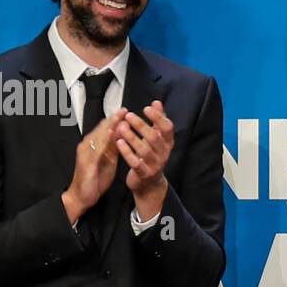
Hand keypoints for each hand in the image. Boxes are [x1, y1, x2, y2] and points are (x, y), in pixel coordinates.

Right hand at [62, 110, 122, 223]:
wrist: (82, 196)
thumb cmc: (95, 179)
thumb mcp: (108, 161)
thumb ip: (113, 148)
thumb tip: (123, 136)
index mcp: (93, 146)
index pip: (104, 130)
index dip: (114, 120)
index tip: (125, 112)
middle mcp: (87, 146)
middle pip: (101, 129)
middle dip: (113, 119)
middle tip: (124, 110)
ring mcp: (85, 153)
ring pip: (98, 136)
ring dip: (109, 125)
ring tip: (119, 116)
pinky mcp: (86, 162)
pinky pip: (97, 149)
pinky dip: (104, 140)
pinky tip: (111, 133)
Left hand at [118, 99, 173, 219]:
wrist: (149, 183)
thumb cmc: (151, 156)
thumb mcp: (157, 139)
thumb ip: (157, 121)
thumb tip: (157, 102)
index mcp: (168, 143)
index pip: (168, 128)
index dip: (158, 117)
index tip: (146, 108)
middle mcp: (164, 153)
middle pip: (154, 137)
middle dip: (141, 125)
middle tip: (128, 116)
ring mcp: (155, 165)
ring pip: (144, 150)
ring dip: (132, 137)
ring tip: (121, 127)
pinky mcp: (144, 174)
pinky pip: (135, 162)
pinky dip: (126, 152)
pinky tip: (118, 142)